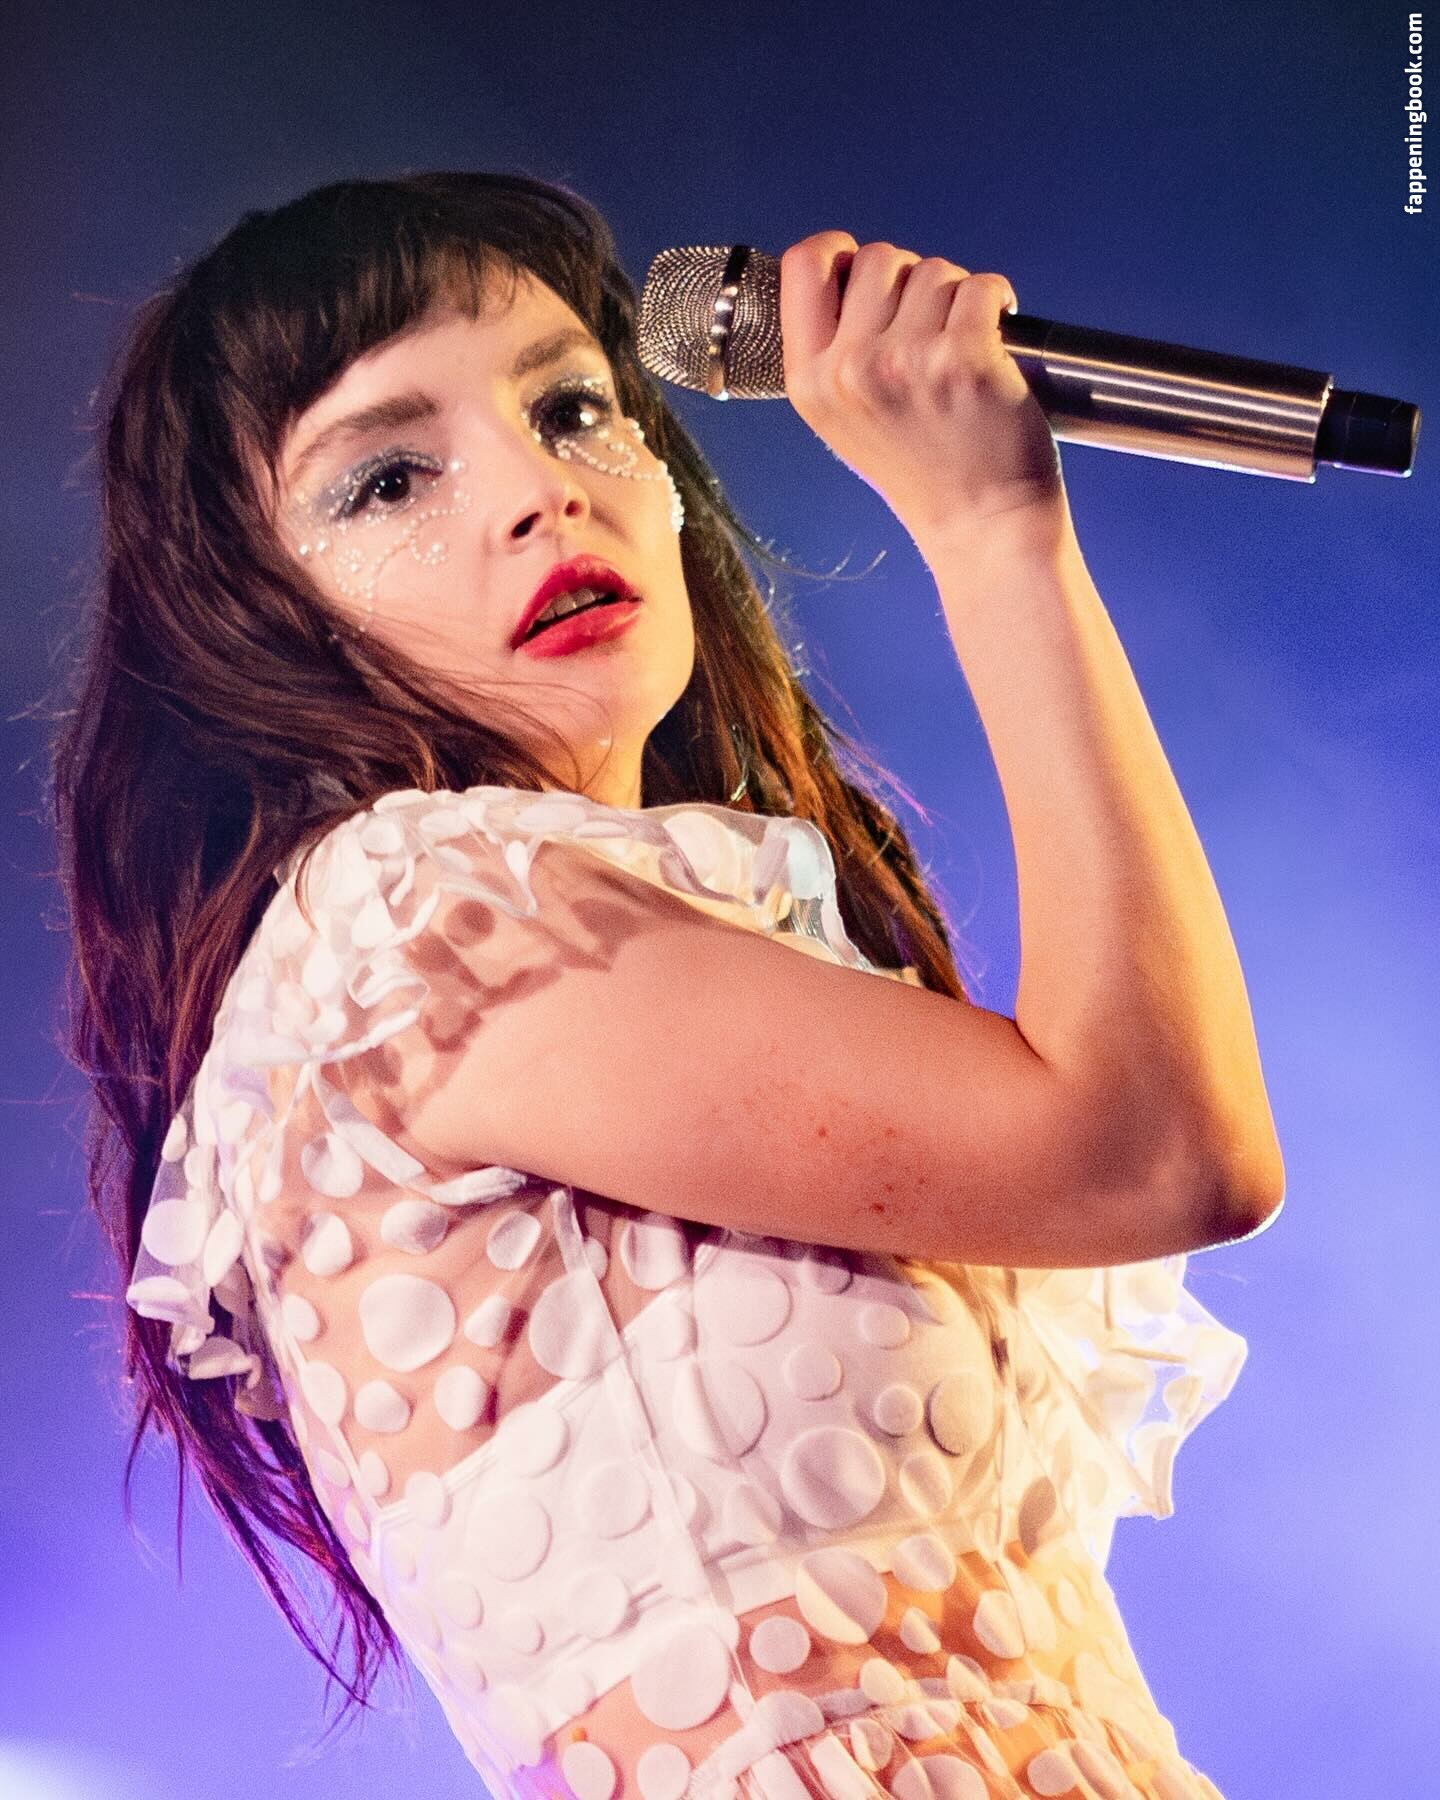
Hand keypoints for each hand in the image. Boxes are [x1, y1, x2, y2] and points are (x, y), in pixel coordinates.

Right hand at [778, 232, 1070, 550]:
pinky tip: (993, 342)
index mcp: (809, 382)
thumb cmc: (922, 470)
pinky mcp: (963, 356)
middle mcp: (850, 369)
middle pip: (878, 258)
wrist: (980, 523)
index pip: (803, 265)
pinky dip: (996, 304)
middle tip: (928, 329)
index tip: (862, 268)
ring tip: (959, 350)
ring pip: (934, 270)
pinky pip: (981, 287)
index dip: (838, 251)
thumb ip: (833, 350)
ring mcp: (906, 361)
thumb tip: (846, 271)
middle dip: (909, 282)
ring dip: (955, 298)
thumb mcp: (843, 419)